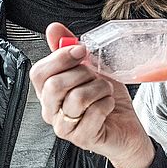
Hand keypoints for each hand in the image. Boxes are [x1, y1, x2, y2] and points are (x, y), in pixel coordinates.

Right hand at [30, 23, 154, 167]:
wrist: (127, 127)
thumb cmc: (106, 100)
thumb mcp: (91, 69)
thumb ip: (71, 50)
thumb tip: (53, 28)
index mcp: (49, 93)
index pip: (39, 73)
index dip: (61, 57)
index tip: (82, 50)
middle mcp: (51, 111)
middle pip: (54, 85)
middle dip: (83, 74)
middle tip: (97, 76)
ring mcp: (65, 127)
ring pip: (77, 98)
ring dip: (100, 88)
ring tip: (106, 91)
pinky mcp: (82, 138)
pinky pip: (94, 112)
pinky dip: (107, 103)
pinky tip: (109, 106)